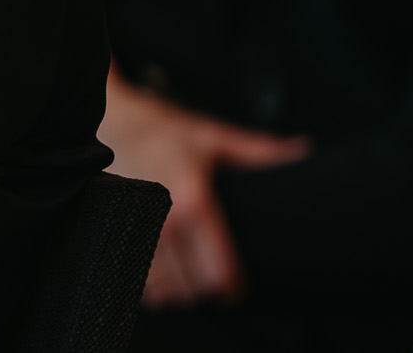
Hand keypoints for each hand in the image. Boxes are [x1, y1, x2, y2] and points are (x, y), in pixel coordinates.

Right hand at [100, 66, 309, 307]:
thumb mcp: (212, 137)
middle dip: (206, 290)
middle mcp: (165, 224)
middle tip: (213, 276)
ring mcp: (137, 232)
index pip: (219, 272)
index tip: (237, 286)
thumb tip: (301, 151)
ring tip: (188, 275)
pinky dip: (151, 284)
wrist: (111, 122)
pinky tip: (161, 271)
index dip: (232, 287)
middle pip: (193, 289)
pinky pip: (135, 281)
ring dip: (178, 289)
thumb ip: (258, 151)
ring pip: (164, 290)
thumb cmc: (159, 130)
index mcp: (194, 203)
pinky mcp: (116, 234)